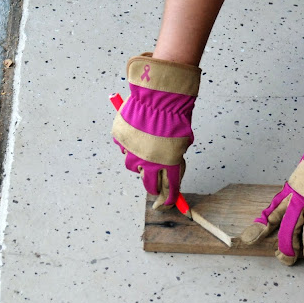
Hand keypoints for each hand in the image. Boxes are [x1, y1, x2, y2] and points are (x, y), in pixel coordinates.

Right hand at [112, 53, 200, 208]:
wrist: (158, 97)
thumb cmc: (174, 117)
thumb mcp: (182, 140)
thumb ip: (175, 156)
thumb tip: (171, 170)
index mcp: (170, 164)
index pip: (170, 190)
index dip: (168, 201)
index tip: (165, 205)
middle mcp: (151, 163)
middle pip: (150, 185)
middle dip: (153, 189)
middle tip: (154, 187)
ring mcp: (133, 153)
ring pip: (133, 167)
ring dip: (139, 163)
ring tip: (145, 150)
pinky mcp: (121, 141)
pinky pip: (124, 149)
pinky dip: (129, 146)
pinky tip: (136, 135)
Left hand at [240, 104, 303, 266]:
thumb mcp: (298, 177)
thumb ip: (293, 193)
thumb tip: (287, 203)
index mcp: (290, 195)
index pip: (271, 215)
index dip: (259, 229)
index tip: (247, 240)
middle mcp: (302, 204)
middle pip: (289, 234)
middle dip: (287, 252)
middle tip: (287, 260)